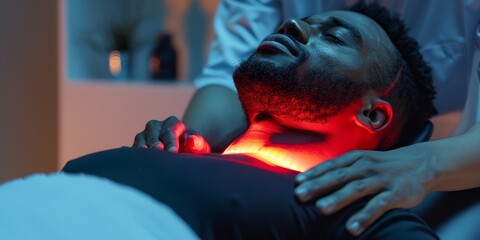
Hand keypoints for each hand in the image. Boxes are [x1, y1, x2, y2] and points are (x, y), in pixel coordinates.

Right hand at [133, 116, 210, 152]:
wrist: (182, 152)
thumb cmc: (192, 149)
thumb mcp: (199, 147)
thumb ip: (198, 143)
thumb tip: (193, 140)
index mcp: (173, 123)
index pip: (171, 131)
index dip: (171, 141)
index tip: (173, 152)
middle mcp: (157, 126)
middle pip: (153, 131)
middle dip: (155, 141)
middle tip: (158, 150)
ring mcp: (145, 134)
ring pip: (140, 137)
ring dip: (141, 146)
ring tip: (143, 154)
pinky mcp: (138, 145)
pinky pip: (133, 147)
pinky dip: (132, 152)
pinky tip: (132, 158)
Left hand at [294, 145, 436, 235]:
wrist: (422, 163)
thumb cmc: (383, 166)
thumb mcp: (362, 162)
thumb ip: (341, 170)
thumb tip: (313, 181)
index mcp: (355, 159)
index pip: (331, 166)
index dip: (313, 174)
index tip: (296, 183)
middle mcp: (366, 167)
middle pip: (338, 176)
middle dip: (318, 186)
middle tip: (299, 196)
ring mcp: (381, 180)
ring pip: (356, 189)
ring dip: (338, 199)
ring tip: (320, 209)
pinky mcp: (396, 194)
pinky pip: (378, 206)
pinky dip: (364, 216)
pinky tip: (351, 228)